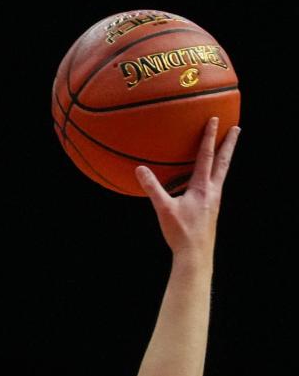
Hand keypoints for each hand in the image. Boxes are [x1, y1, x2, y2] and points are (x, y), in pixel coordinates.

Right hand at [137, 117, 239, 257]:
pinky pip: (215, 186)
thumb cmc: (181, 233)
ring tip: (227, 149)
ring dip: (225, 159)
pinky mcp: (212, 210)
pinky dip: (216, 175)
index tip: (216, 119)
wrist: (196, 256)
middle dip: (229, 144)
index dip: (210, 136)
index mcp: (202, 188)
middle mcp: (212, 191)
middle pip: (223, 162)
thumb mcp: (164, 210)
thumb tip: (140, 170)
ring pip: (222, 174)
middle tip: (236, 128)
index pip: (207, 156)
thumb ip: (153, 188)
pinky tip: (210, 180)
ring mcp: (214, 201)